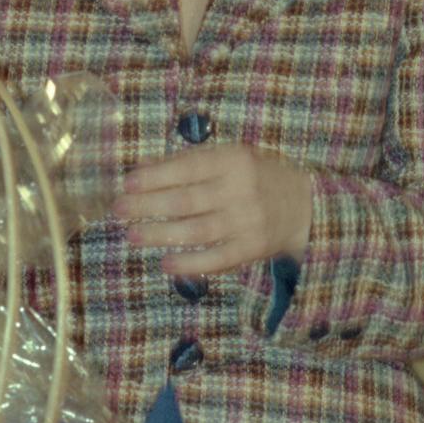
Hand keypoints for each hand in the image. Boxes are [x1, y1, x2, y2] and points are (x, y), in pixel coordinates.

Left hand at [115, 144, 311, 276]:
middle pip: (186, 201)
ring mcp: (247, 222)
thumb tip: (143, 167)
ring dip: (161, 235)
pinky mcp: (252, 249)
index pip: (187, 169)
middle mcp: (240, 190)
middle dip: (147, 206)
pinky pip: (217, 259)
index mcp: (233, 161)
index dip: (154, 177)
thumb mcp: (230, 158)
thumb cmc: (258, 177)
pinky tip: (166, 264)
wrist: (305, 206)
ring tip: (132, 236)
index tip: (126, 183)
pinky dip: (190, 264)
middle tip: (118, 210)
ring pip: (197, 231)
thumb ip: (190, 162)